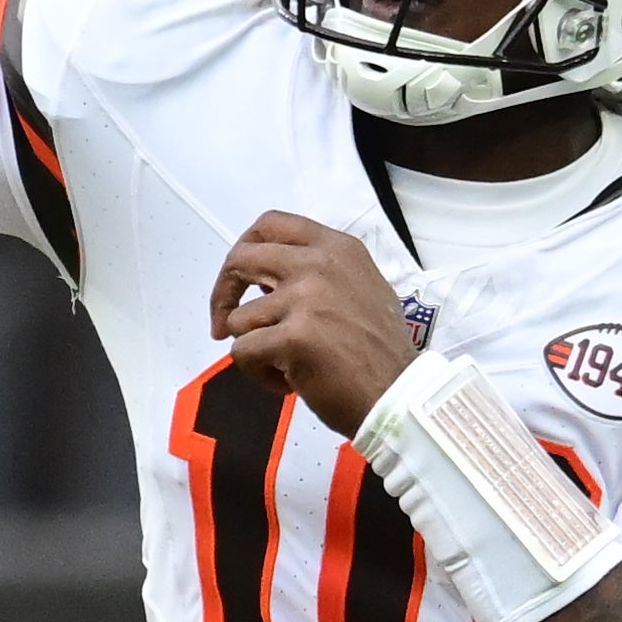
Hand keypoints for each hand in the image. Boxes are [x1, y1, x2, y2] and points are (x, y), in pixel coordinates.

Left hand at [208, 212, 416, 438]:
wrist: (398, 396)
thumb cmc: (379, 352)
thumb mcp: (359, 289)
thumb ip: (317, 274)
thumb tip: (267, 280)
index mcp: (338, 248)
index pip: (272, 224)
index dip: (244, 249)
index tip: (240, 279)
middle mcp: (320, 264)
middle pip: (241, 259)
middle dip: (223, 294)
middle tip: (224, 325)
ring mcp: (306, 298)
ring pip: (238, 318)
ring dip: (254, 348)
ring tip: (287, 367)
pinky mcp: (293, 336)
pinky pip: (242, 352)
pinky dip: (257, 374)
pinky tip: (289, 384)